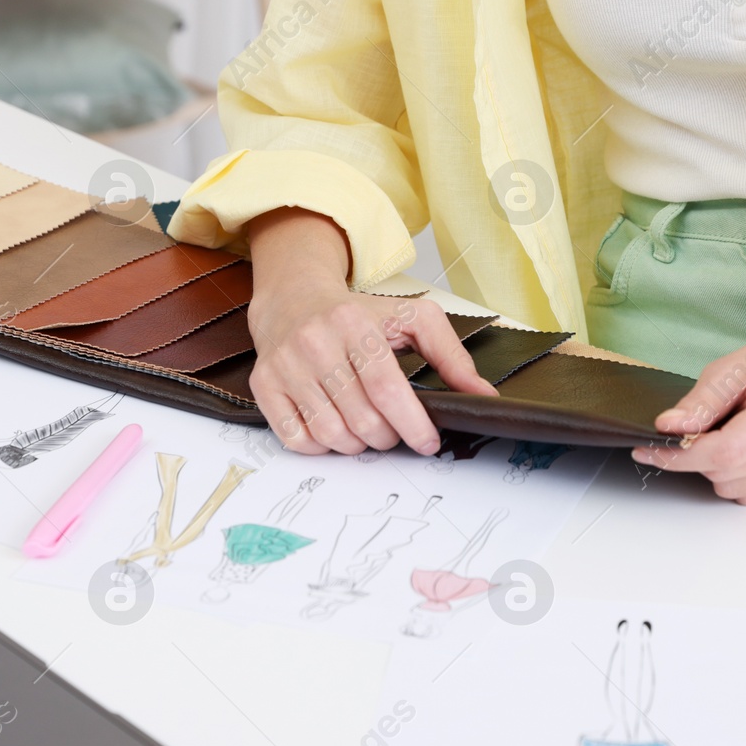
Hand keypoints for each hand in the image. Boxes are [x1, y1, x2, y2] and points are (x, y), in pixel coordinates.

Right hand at [244, 208, 495, 454]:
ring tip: (366, 428)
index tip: (428, 441)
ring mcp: (285, 366)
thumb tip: (481, 395)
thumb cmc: (357, 314)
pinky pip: (297, 439)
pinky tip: (334, 428)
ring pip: (331, 434)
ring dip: (357, 444)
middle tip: (395, 431)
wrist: (293, 299)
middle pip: (362, 418)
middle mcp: (314, 343)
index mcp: (353, 324)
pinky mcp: (264, 386)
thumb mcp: (410, 318)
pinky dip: (322, 446)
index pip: (386, 388)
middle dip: (388, 437)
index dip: (411, 423)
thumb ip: (450, 354)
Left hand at [630, 324, 745, 505]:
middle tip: (719, 424)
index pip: (728, 450)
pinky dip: (744, 479)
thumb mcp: (735, 366)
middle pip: (725, 473)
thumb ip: (700, 401)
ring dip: (724, 468)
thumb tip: (667, 427)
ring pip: (735, 491)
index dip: (681, 454)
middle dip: (703, 454)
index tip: (649, 448)